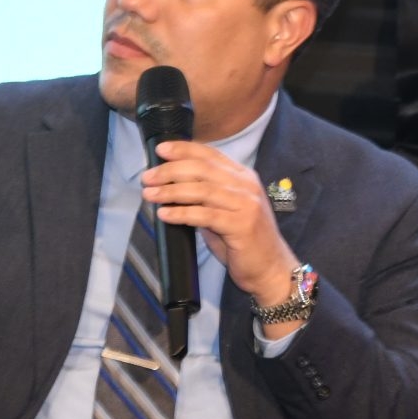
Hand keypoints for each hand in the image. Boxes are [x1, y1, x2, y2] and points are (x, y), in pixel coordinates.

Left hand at [142, 140, 297, 306]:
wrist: (270, 269)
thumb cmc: (243, 242)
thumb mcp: (225, 211)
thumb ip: (205, 198)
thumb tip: (170, 188)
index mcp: (243, 177)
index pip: (210, 154)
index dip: (184, 149)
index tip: (161, 149)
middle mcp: (246, 186)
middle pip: (202, 169)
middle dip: (170, 170)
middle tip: (147, 177)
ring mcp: (246, 205)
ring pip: (202, 190)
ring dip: (171, 191)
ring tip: (150, 194)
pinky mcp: (241, 226)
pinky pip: (205, 215)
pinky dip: (181, 213)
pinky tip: (164, 214)